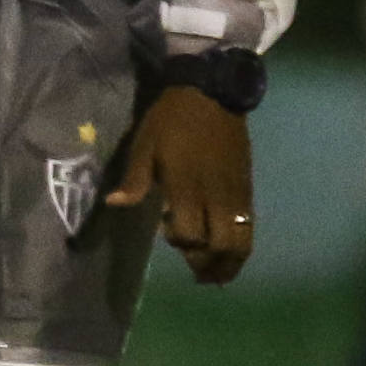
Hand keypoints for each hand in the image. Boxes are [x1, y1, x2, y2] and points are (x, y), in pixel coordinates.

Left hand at [105, 85, 253, 285]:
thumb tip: (115, 204)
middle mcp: (216, 196)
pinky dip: (241, 245)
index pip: (190, 234)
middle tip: (196, 272)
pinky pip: (250, 227)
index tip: (168, 233)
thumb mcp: (145, 143)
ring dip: (230, 263)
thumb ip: (135, 179)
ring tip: (216, 273)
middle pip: (221, 246)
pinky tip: (229, 249)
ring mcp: (236, 194)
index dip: (180, 243)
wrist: (213, 91)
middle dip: (208, 265)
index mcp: (187, 185)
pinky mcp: (248, 188)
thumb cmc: (172, 118)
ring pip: (242, 242)